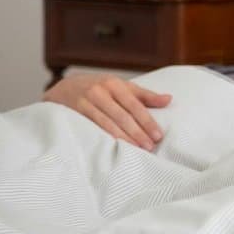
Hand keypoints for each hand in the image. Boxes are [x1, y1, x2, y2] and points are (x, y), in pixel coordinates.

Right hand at [43, 74, 170, 149]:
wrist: (63, 87)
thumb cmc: (100, 89)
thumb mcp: (121, 87)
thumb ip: (144, 96)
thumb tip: (170, 99)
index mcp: (115, 84)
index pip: (135, 105)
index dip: (147, 121)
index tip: (158, 135)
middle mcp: (100, 91)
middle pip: (123, 115)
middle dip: (138, 132)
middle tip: (150, 146)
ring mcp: (85, 101)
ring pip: (108, 122)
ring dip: (124, 137)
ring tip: (137, 149)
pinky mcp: (74, 112)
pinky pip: (92, 126)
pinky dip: (104, 135)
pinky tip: (114, 145)